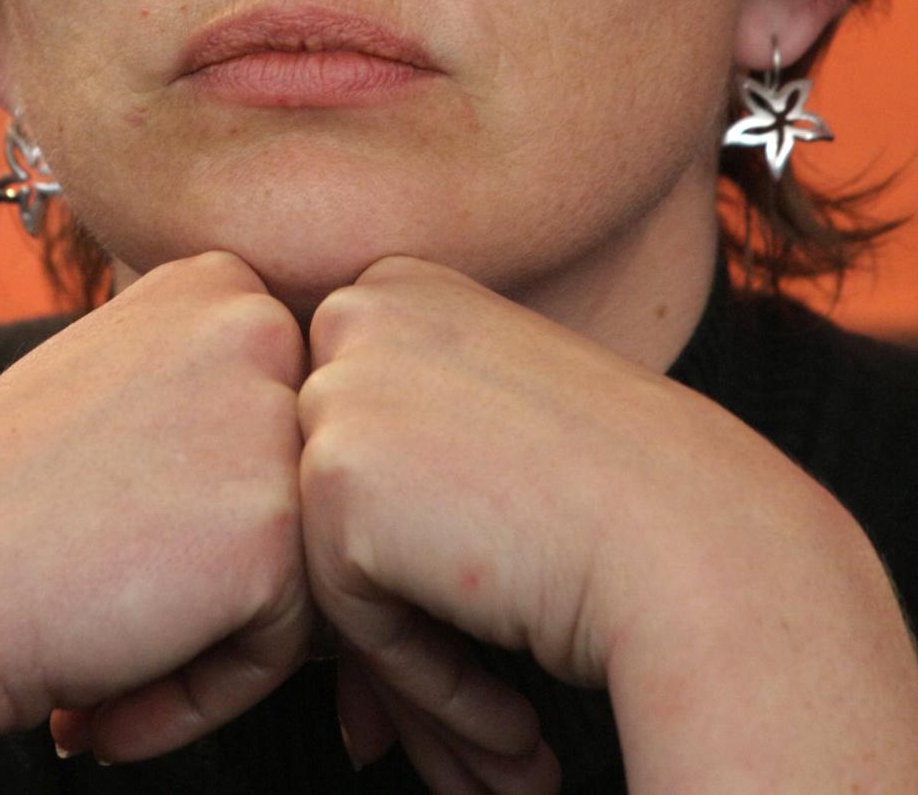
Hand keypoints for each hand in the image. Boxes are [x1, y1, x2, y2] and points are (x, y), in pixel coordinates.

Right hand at [0, 252, 315, 783]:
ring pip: (306, 562)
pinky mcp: (275, 520)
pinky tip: (111, 693)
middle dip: (221, 566)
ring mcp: (272, 413)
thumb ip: (209, 389)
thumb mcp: (114, 387)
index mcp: (216, 282)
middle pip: (306, 486)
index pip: (280, 421)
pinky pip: (287, 640)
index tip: (111, 528)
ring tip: (107, 641)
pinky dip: (208, 690)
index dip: (202, 502)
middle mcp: (257, 321)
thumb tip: (297, 454)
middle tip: (106, 595)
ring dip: (215, 633)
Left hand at [297, 254, 840, 792]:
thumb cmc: (634, 499)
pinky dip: (421, 681)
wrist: (704, 544)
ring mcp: (339, 387)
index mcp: (403, 287)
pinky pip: (343, 613)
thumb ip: (410, 475)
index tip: (485, 624)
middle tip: (499, 732)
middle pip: (335, 497)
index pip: (358, 436)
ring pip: (331, 563)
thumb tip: (343, 592)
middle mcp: (357, 314)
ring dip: (414, 672)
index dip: (411, 550)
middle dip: (401, 622)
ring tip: (508, 752)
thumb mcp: (505, 441)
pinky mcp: (333, 476)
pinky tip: (513, 723)